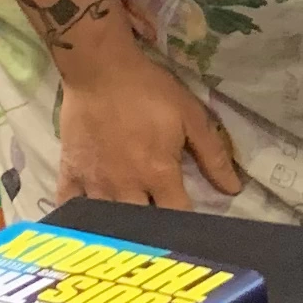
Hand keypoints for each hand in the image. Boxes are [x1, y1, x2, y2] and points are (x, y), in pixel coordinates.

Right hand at [54, 27, 242, 216]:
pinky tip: (86, 226)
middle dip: (153, 233)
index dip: (188, 226)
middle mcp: (126, 187)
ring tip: (128, 235)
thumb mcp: (190, 116)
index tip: (193, 229)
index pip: (178, 216)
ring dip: (119, 229)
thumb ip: (213, 155)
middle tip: (160, 233)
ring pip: (106, 223)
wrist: (100, 68)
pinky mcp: (69, 172)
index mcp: (158, 175)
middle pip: (141, 226)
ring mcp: (94, 183)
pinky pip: (70, 207)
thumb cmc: (149, 90)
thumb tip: (234, 190)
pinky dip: (78, 218)